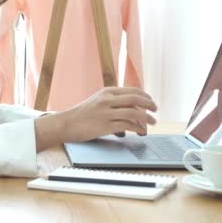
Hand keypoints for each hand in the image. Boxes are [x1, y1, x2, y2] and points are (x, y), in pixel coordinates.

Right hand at [35, 87, 156, 150]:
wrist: (65, 124)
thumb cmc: (82, 115)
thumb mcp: (97, 101)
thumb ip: (113, 102)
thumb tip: (132, 110)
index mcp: (107, 92)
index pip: (133, 90)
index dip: (146, 96)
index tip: (151, 102)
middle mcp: (107, 100)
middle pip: (136, 99)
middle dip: (149, 105)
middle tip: (156, 111)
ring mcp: (106, 113)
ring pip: (134, 113)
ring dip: (146, 118)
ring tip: (152, 123)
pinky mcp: (105, 126)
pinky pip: (127, 126)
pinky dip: (137, 129)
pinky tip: (140, 132)